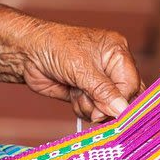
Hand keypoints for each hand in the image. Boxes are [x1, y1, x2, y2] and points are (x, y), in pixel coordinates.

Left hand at [23, 23, 142, 121]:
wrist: (27, 53)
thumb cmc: (56, 48)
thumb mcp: (82, 68)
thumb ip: (104, 91)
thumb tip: (122, 110)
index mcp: (118, 53)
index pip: (131, 83)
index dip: (121, 100)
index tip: (106, 111)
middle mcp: (112, 67)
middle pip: (123, 98)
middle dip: (106, 107)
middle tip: (93, 110)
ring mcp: (99, 82)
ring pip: (107, 108)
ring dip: (91, 107)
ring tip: (76, 93)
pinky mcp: (86, 94)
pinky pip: (93, 111)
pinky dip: (82, 108)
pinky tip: (72, 95)